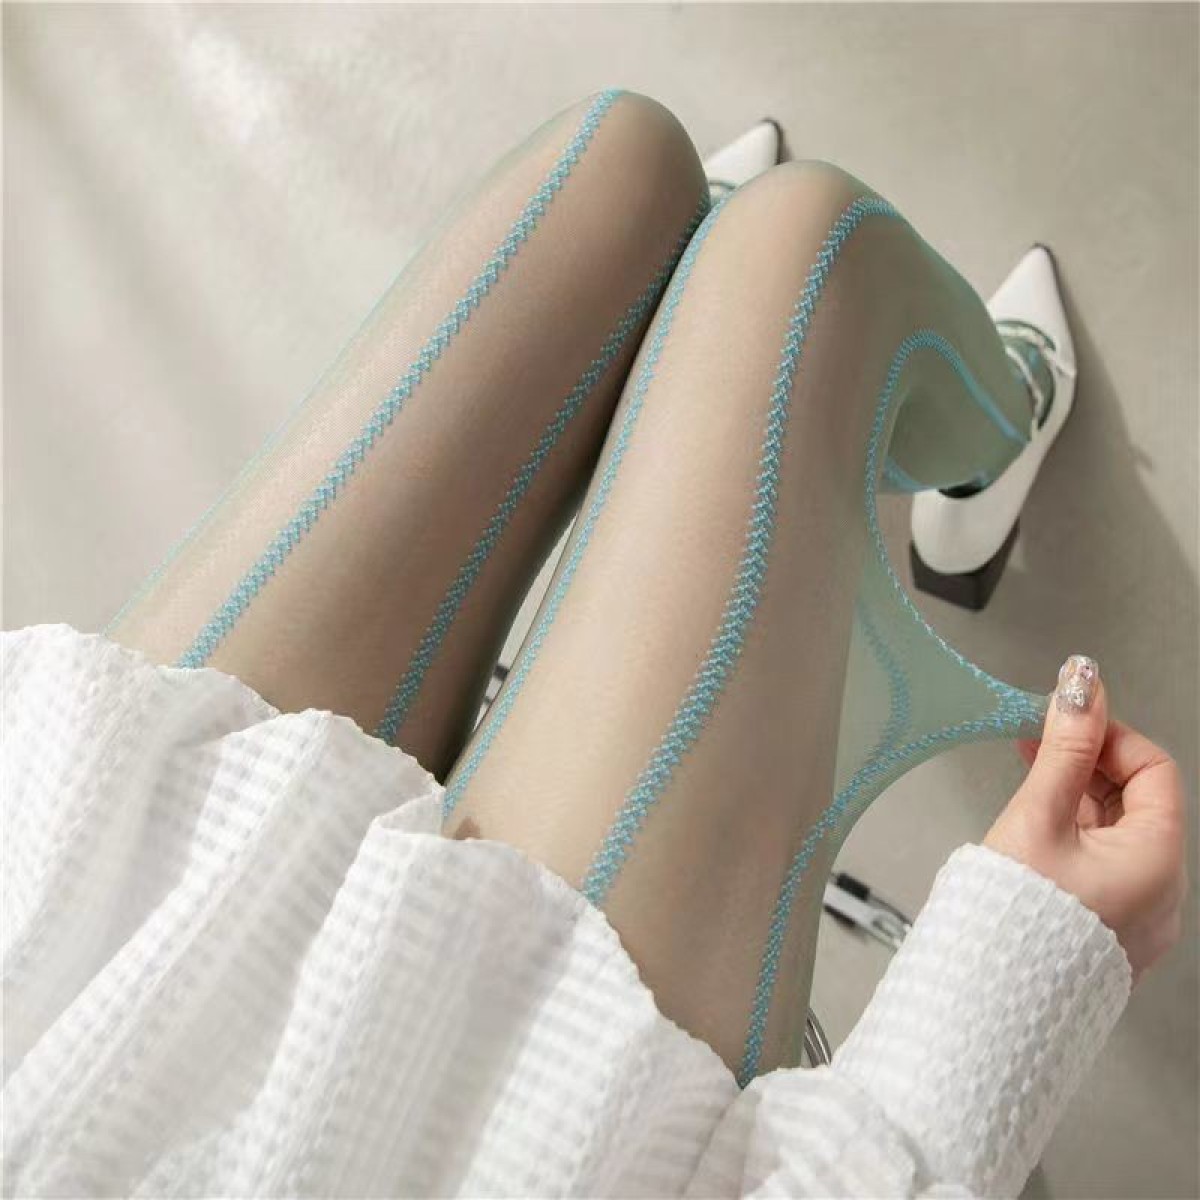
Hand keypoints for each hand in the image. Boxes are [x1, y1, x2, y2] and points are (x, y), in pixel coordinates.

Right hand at [984, 655, 1187, 983]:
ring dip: (1076, 799)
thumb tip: (1082, 684)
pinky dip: (1073, 837)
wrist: (986, 998)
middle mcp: (1160, 893)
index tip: (1064, 721)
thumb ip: (1062, 746)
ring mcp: (1136, 917)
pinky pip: (1103, 867)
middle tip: (1037, 744)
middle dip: (1087, 764)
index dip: (1109, 736)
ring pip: (1117, 833)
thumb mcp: (1038, 815)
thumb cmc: (1014, 917)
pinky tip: (1033, 832)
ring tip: (1027, 786)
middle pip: (1137, 800)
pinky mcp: (1106, 931)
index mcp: (1157, 861)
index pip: (1153, 769)